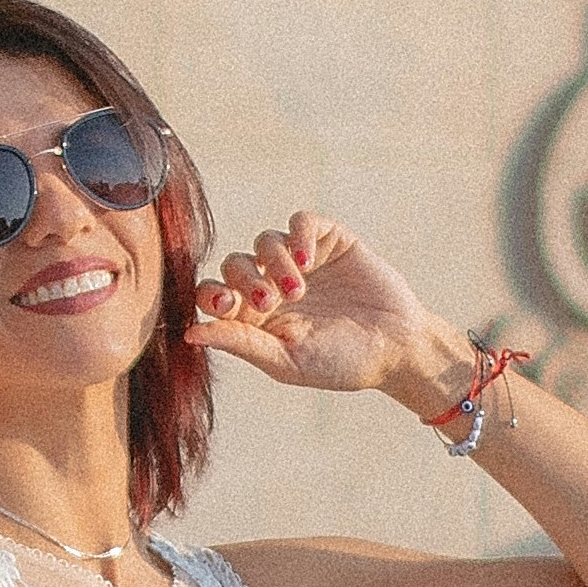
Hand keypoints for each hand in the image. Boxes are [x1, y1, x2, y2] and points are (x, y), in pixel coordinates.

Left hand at [193, 211, 476, 413]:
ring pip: (264, 241)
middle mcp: (271, 284)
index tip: (226, 306)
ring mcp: (300, 259)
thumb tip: (190, 334)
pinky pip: (300, 222)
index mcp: (254, 317)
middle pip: (235, 264)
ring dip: (274, 262)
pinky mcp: (328, 240)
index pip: (214, 295)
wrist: (397, 347)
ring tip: (298, 288)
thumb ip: (241, 343)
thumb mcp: (286, 362)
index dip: (210, 296)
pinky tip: (309, 260)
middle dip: (244, 280)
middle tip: (268, 301)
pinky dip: (299, 235)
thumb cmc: (340, 363)